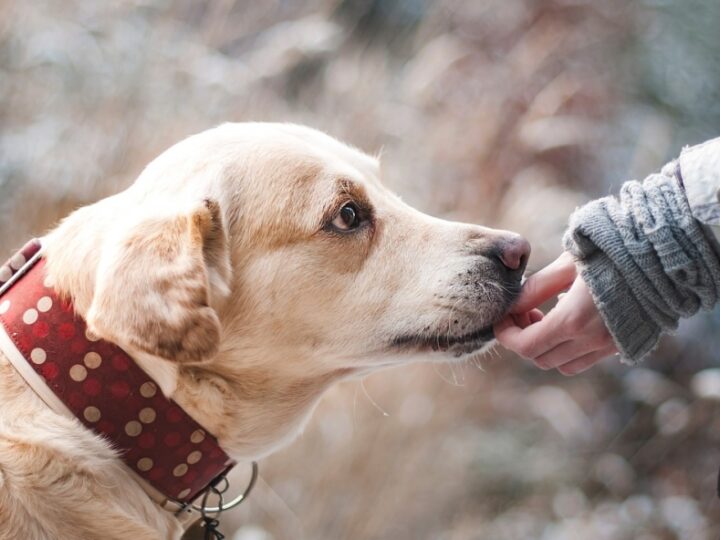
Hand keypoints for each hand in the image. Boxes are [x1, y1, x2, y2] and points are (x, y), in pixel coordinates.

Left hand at [493, 252, 617, 374]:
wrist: (662, 256)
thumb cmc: (611, 252)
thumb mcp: (567, 264)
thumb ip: (536, 288)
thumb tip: (512, 305)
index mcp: (573, 320)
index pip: (525, 346)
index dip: (506, 335)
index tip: (501, 318)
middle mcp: (591, 341)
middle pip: (540, 358)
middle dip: (523, 338)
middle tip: (524, 312)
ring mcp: (609, 346)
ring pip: (562, 364)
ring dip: (545, 347)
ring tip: (544, 316)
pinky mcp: (622, 345)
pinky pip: (585, 360)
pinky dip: (568, 349)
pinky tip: (569, 320)